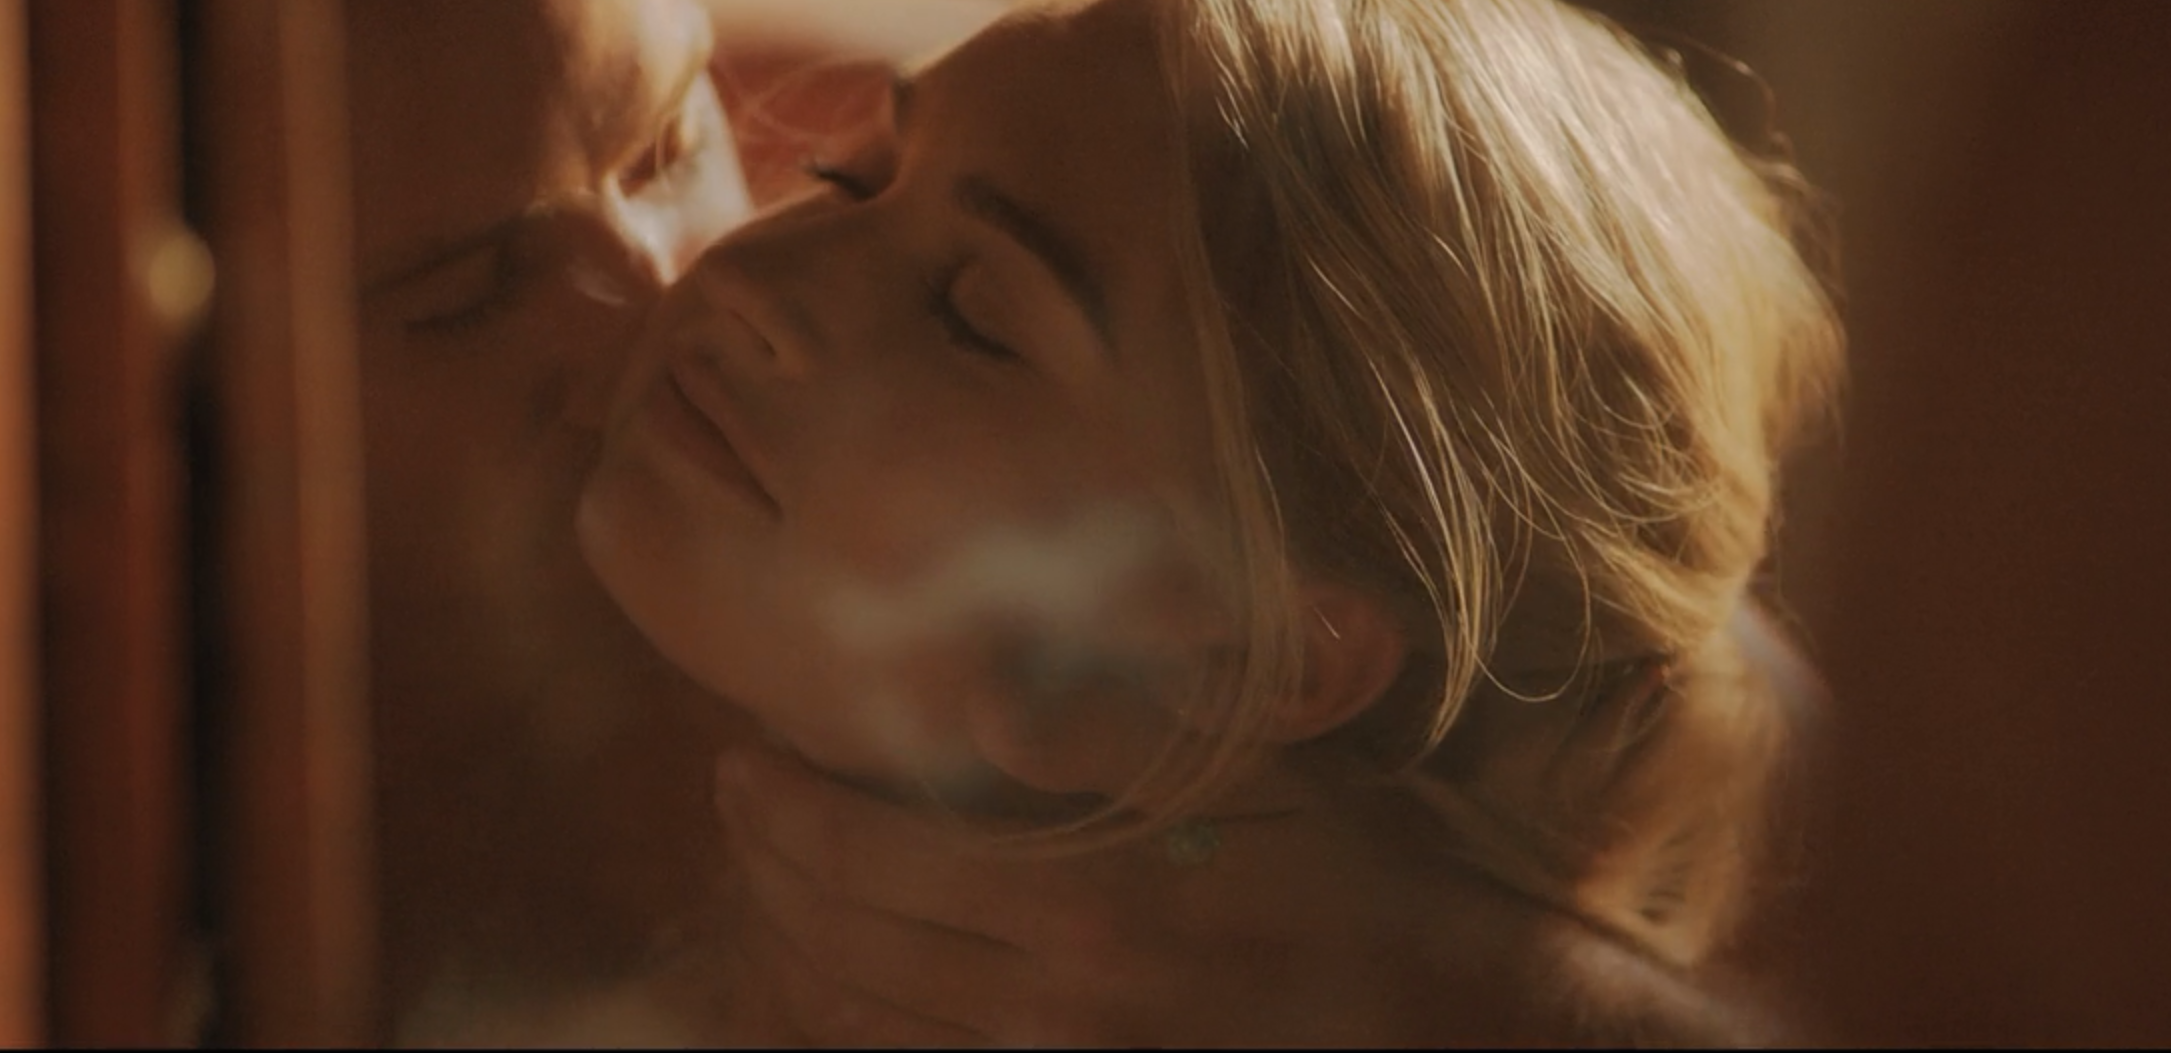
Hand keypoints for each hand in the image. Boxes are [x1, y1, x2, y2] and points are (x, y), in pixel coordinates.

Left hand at [711, 736, 1747, 1046]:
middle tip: (738, 809)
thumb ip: (1106, 729)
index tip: (744, 759)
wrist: (1431, 1012)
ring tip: (768, 892)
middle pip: (844, 943)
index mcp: (1080, 898)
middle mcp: (1048, 1000)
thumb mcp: (1247, 768)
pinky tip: (839, 989)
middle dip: (766, 873)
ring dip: (791, 958)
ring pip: (867, 1026)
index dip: (783, 808)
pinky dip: (857, 1033)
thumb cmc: (1340, 871)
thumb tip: (980, 696)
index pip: (866, 854)